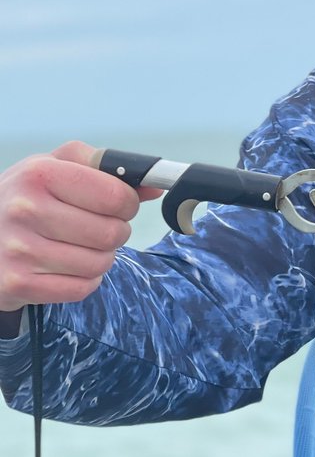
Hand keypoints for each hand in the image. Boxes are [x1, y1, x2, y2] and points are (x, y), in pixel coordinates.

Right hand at [0, 141, 159, 314]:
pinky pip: (82, 288)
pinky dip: (84, 280)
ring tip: (76, 246)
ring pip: (101, 263)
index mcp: (40, 175)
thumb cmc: (25, 199)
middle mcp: (25, 210)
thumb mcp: (55, 168)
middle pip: (113, 233)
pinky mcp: (17, 283)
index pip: (116, 196)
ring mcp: (19, 250)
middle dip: (115, 232)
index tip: (116, 205)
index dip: (127, 203)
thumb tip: (154, 187)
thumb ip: (106, 169)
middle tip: (94, 228)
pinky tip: (64, 267)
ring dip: (100, 257)